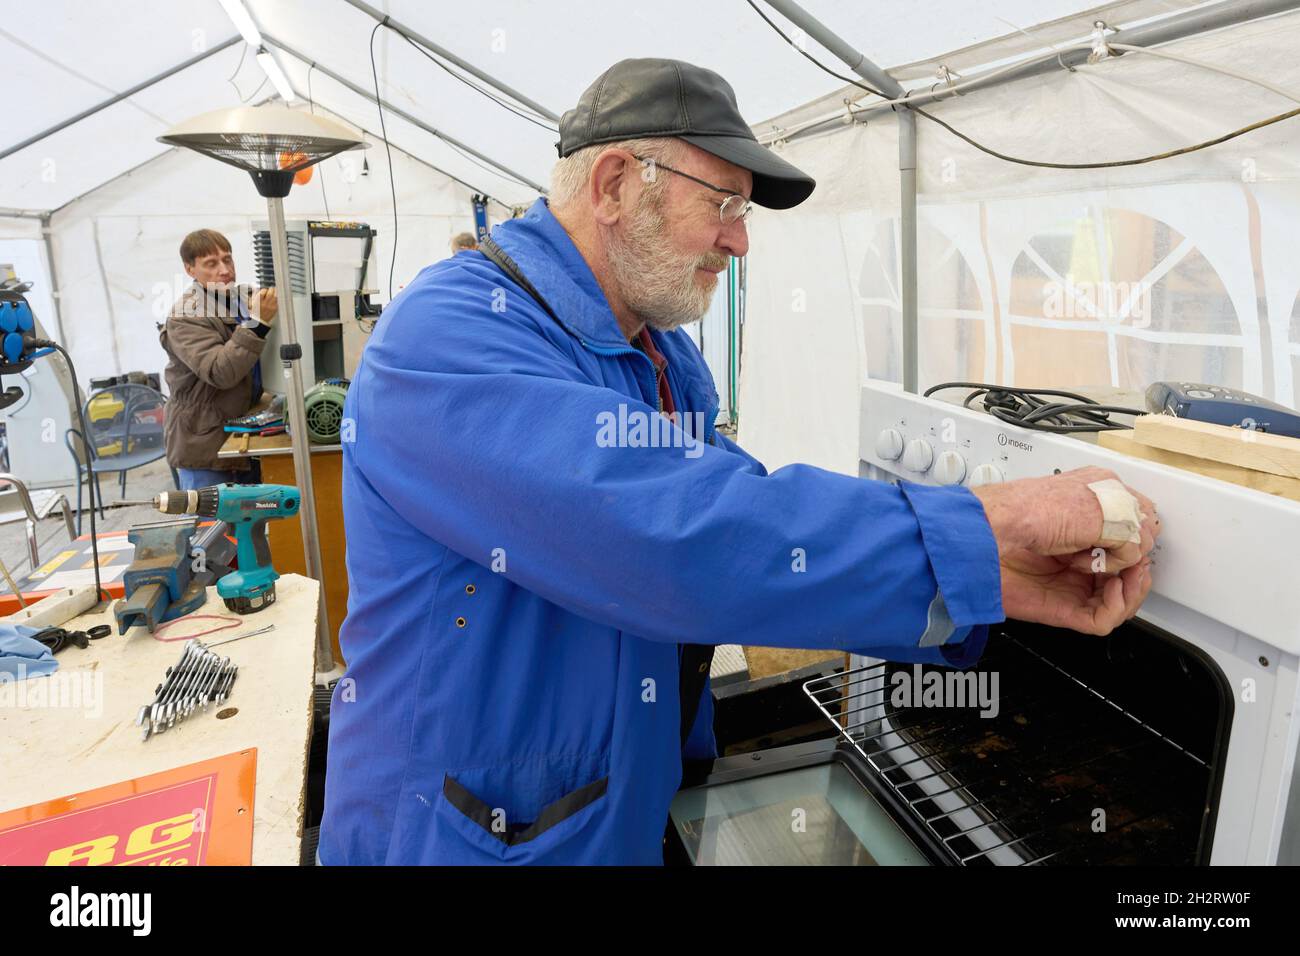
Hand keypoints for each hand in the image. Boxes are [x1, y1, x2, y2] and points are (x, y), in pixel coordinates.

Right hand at [251, 288, 276, 323]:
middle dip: (271, 289)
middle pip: (271, 292)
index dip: (264, 289)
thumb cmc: (253, 313)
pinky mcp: (274, 309)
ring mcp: (271, 306)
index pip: (263, 291)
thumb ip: (254, 295)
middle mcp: (265, 303)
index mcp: (258, 301)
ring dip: (275, 293)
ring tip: (274, 292)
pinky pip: (277, 302)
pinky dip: (276, 299)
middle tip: (271, 289)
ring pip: (275, 296)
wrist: (257, 321)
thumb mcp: (250, 302)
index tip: (264, 289)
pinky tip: (274, 298)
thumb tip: (256, 289)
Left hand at [972, 466, 1159, 634]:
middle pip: (1127, 570)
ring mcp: (1069, 581)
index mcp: (1086, 520)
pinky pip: (1102, 618)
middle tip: (1136, 558)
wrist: (989, 534)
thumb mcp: (1094, 505)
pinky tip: (1113, 588)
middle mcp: (1079, 550)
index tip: (1145, 537)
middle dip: (1140, 564)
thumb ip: (1127, 527)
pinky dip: (1118, 607)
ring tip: (1130, 573)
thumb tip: (1141, 548)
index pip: (1128, 537)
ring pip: (1120, 598)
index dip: (1142, 539)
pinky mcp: (1061, 607)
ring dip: (1134, 586)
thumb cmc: (1026, 510)